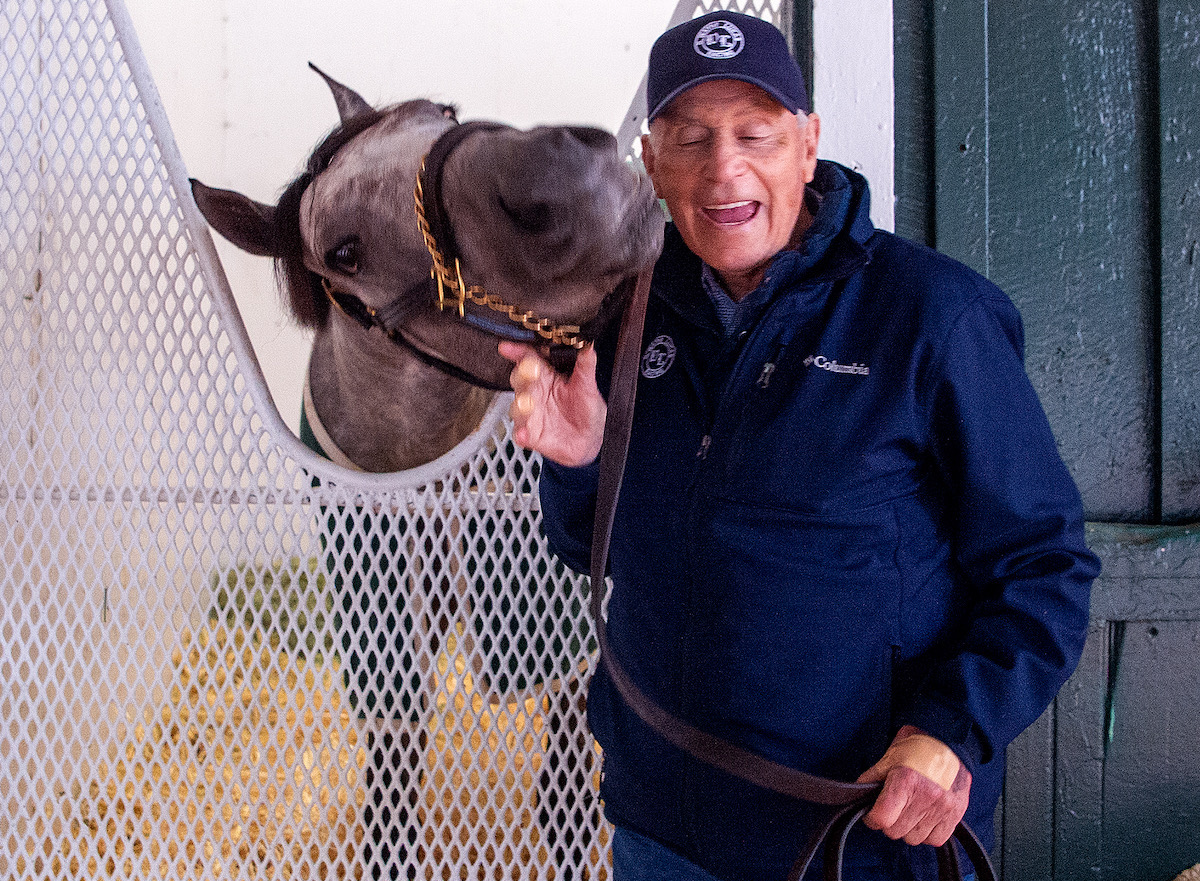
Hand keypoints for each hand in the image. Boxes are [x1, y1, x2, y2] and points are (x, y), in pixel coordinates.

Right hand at [498, 341, 606, 466]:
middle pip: (520, 379)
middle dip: (523, 374)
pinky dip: (521, 434)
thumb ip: (585, 366)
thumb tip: (588, 345)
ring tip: (528, 403)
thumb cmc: (586, 410)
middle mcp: (535, 393)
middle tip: (530, 370)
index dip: (517, 352)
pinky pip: (521, 434)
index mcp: (546, 376)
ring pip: (517, 406)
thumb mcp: (587, 386)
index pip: (528, 359)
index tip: (507, 347)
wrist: (591, 439)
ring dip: (520, 404)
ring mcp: (531, 414)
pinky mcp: (532, 435)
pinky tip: (523, 434)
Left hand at [856, 725, 971, 846]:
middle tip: (892, 808)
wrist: (948, 739)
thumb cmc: (916, 746)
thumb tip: (857, 796)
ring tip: (909, 810)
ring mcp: (943, 807)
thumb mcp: (889, 757)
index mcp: (906, 780)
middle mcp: (927, 796)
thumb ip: (872, 778)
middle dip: (889, 822)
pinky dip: (927, 833)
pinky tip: (924, 817)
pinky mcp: (956, 813)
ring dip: (908, 828)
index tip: (872, 814)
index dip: (872, 818)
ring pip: (914, 839)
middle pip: (896, 831)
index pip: (882, 818)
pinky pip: (935, 840)